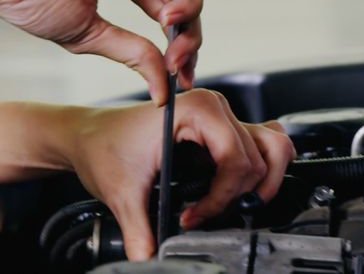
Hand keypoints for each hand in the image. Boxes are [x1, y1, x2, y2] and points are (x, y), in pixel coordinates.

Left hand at [70, 89, 295, 259]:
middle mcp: (215, 106)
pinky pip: (265, 142)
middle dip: (235, 195)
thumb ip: (140, 231)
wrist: (90, 134)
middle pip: (257, 159)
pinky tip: (239, 188)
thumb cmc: (105, 146)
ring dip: (261, 182)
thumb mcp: (122, 193)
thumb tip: (151, 260)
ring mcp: (222, 115)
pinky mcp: (223, 127)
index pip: (235, 159)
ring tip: (235, 203)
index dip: (219, 198)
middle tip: (206, 213)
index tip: (192, 218)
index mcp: (196, 109)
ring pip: (273, 147)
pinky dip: (263, 168)